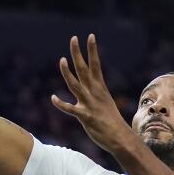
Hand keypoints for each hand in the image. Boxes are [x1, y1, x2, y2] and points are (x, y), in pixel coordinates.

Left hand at [51, 35, 134, 154]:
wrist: (120, 138)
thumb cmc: (112, 122)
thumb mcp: (104, 103)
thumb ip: (95, 95)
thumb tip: (90, 90)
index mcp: (100, 88)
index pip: (95, 65)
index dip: (92, 50)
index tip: (90, 36)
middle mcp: (95, 93)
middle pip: (84, 69)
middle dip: (78, 54)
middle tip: (73, 38)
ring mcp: (89, 104)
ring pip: (76, 85)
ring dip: (68, 73)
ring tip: (61, 60)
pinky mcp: (85, 116)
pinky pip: (70, 109)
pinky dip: (61, 104)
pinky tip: (53, 98)